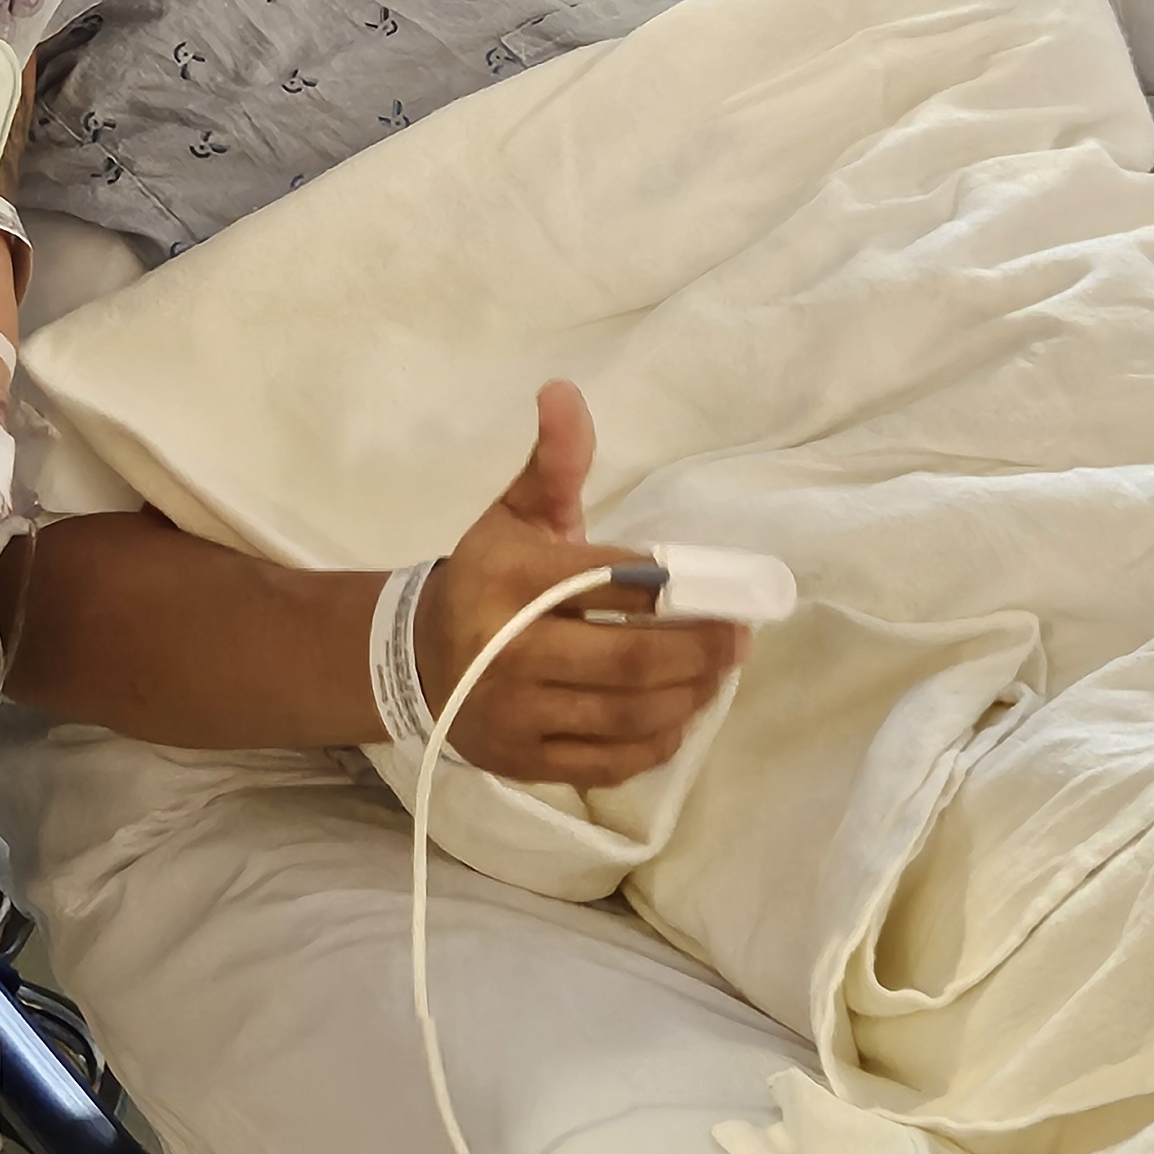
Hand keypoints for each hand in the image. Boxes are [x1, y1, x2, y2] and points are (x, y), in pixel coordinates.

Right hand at [414, 384, 747, 789]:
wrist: (417, 658)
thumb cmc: (487, 578)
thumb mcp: (516, 513)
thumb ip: (556, 461)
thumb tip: (565, 391)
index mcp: (513, 580)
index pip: (617, 584)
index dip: (681, 590)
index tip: (726, 593)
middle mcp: (508, 652)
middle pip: (632, 661)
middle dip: (701, 652)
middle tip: (736, 640)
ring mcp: (516, 714)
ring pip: (630, 716)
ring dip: (688, 696)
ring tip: (713, 675)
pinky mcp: (525, 762)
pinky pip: (610, 762)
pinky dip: (657, 742)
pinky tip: (675, 716)